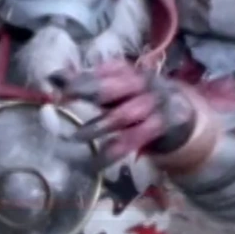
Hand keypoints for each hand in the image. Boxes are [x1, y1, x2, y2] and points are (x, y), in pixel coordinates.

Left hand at [49, 60, 195, 170]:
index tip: (57, 81)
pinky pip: (134, 139)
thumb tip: (53, 76)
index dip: (81, 76)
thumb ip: (87, 83)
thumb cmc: (137, 98)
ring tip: (75, 136)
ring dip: (99, 126)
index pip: (102, 71)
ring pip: (124, 115)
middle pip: (114, 86)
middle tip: (65, 98)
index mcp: (129, 71)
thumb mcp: (116, 89)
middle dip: (89, 90)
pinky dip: (114, 151)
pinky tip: (96, 162)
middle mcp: (142, 83)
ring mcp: (153, 104)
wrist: (181, 112)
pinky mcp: (160, 126)